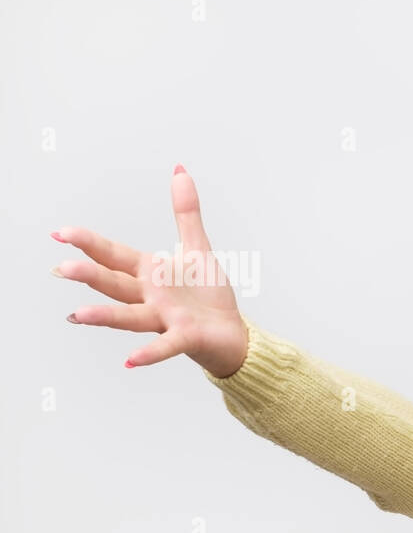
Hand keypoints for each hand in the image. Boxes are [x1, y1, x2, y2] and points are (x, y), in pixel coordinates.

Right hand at [52, 165, 248, 376]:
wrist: (232, 334)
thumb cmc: (209, 297)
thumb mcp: (197, 249)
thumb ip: (186, 213)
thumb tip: (180, 171)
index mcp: (151, 274)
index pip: (114, 256)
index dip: (89, 244)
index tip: (60, 233)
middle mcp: (151, 297)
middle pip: (115, 284)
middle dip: (89, 275)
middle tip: (61, 268)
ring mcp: (166, 319)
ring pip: (131, 316)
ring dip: (105, 315)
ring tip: (77, 314)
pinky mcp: (185, 338)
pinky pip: (165, 345)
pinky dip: (149, 352)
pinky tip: (130, 360)